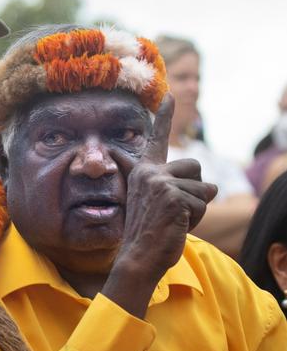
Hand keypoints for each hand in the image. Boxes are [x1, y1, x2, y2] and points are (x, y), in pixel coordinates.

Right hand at [102, 94, 217, 317]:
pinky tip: (176, 225)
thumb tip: (211, 185)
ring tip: (174, 220)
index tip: (171, 95)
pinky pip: (202, 203)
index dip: (164, 116)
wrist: (139, 255)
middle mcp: (150, 172)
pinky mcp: (172, 195)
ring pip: (203, 188)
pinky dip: (196, 218)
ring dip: (197, 208)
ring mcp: (160, 182)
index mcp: (144, 171)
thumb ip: (172, 186)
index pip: (157, 139)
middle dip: (196, 190)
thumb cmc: (149, 232)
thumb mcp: (157, 202)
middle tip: (175, 211)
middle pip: (195, 167)